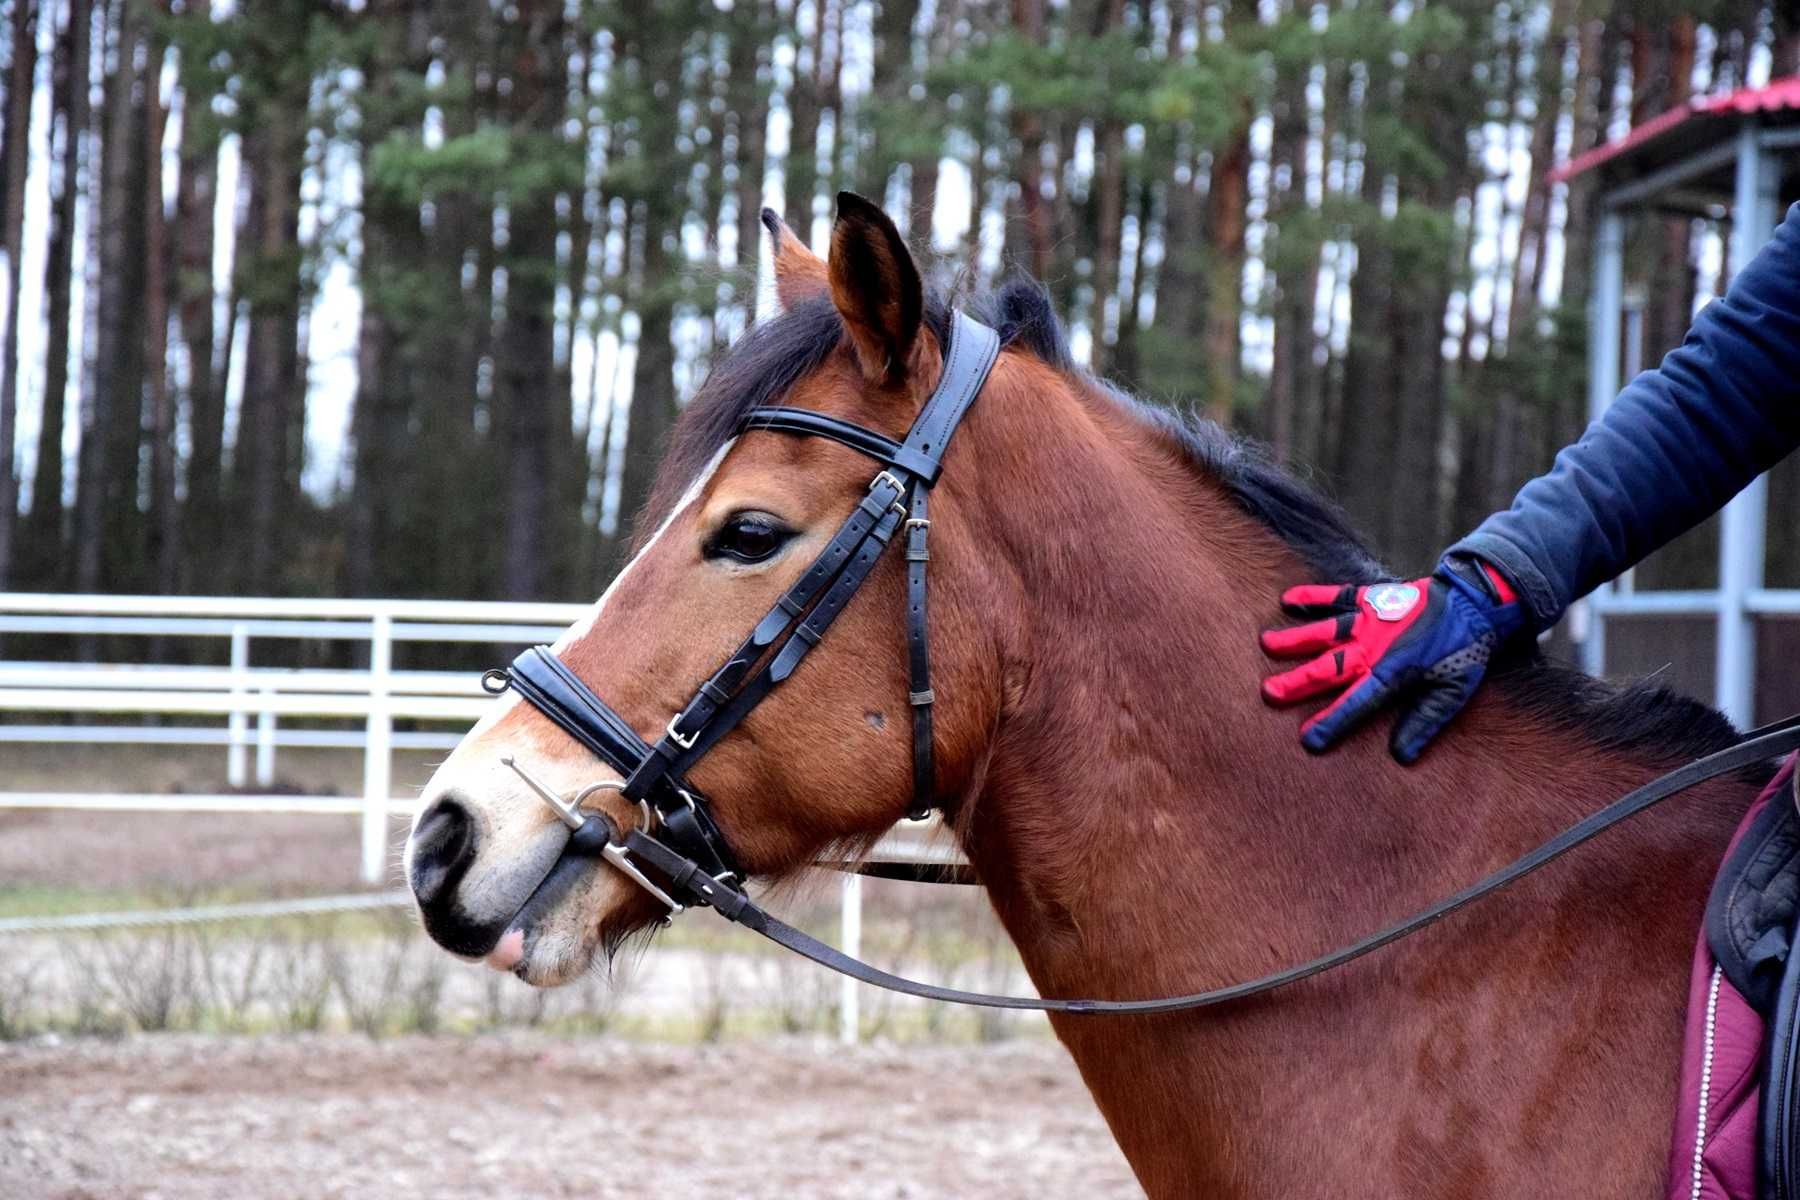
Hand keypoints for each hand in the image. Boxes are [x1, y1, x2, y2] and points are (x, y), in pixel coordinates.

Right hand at [1260, 556, 1525, 762]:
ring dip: (1295, 639)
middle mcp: (1373, 646)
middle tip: (1267, 692)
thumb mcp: (1453, 692)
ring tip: (1265, 644)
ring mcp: (1368, 619)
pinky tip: (1287, 600)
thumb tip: (1401, 756)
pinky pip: (1336, 596)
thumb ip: (1425, 722)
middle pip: (1329, 667)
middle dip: (1297, 681)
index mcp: (1393, 673)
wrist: (1474, 601)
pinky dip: (1312, 596)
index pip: (1356, 703)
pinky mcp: (1369, 597)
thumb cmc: (1464, 651)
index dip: (1331, 722)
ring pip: (1325, 631)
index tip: (1308, 740)